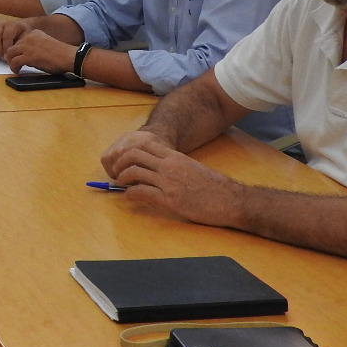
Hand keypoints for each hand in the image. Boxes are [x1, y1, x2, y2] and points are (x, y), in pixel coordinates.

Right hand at [0, 19, 30, 59]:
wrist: (20, 27)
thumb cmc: (24, 33)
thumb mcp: (26, 37)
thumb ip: (20, 45)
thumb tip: (14, 54)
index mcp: (10, 25)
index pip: (6, 37)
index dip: (6, 48)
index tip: (9, 56)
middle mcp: (0, 25)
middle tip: (4, 59)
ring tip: (1, 57)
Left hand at [3, 29, 73, 74]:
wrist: (69, 57)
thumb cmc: (61, 54)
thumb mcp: (45, 44)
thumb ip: (35, 47)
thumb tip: (25, 57)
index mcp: (34, 33)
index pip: (19, 40)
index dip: (18, 50)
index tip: (18, 56)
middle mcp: (29, 37)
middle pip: (13, 46)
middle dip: (11, 56)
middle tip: (13, 63)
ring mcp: (28, 46)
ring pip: (10, 53)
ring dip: (11, 61)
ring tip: (15, 67)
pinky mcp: (28, 56)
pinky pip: (14, 62)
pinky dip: (14, 68)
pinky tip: (18, 71)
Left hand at [103, 135, 242, 226]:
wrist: (230, 200)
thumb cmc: (213, 187)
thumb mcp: (192, 168)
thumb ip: (175, 166)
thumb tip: (158, 169)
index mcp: (175, 157)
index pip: (144, 145)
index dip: (129, 151)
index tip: (124, 160)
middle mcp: (169, 166)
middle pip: (134, 155)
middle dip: (120, 162)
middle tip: (116, 171)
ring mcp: (168, 182)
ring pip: (134, 172)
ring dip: (122, 178)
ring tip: (120, 184)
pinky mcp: (169, 199)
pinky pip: (141, 192)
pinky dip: (130, 193)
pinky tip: (129, 196)